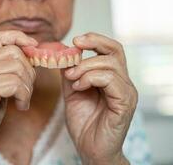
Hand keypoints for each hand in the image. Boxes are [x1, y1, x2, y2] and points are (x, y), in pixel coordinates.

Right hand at [0, 31, 36, 164]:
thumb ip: (3, 69)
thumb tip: (30, 53)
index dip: (17, 37)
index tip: (33, 46)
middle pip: (13, 53)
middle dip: (29, 71)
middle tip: (27, 89)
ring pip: (17, 68)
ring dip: (27, 86)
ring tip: (22, 100)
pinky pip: (15, 84)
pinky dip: (24, 96)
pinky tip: (20, 107)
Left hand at [61, 32, 136, 164]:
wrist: (90, 148)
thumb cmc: (83, 122)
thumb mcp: (72, 92)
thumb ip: (70, 74)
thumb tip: (62, 55)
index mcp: (112, 78)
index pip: (110, 49)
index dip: (94, 39)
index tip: (74, 41)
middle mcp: (122, 82)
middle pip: (114, 50)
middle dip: (92, 44)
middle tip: (73, 50)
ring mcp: (126, 92)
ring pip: (110, 64)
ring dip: (85, 67)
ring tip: (71, 79)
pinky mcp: (125, 103)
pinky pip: (111, 80)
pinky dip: (90, 79)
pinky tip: (78, 87)